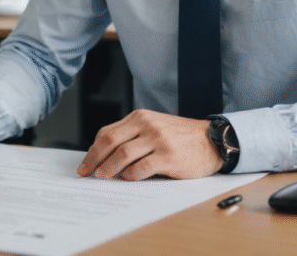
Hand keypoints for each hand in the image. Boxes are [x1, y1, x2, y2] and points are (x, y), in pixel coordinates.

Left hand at [77, 109, 221, 180]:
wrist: (211, 140)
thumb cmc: (179, 137)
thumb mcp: (154, 127)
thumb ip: (132, 136)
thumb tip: (105, 157)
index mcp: (139, 117)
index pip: (107, 133)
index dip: (93, 150)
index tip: (85, 164)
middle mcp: (146, 125)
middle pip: (110, 142)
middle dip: (94, 160)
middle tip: (86, 173)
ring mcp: (157, 140)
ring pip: (122, 155)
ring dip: (109, 169)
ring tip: (103, 177)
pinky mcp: (168, 156)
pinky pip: (141, 168)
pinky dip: (130, 175)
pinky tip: (127, 179)